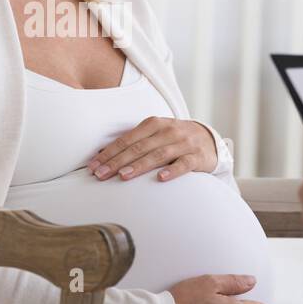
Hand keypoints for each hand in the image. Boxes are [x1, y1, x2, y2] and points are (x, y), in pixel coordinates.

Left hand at [87, 117, 217, 181]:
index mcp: (153, 124)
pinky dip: (172, 170)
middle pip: (139, 147)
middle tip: (101, 174)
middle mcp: (168, 131)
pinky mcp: (197, 157)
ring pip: (158, 155)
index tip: (93, 166)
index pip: (127, 140)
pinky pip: (184, 164)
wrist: (209, 139)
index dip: (109, 153)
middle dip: (117, 161)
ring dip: (140, 165)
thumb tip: (103, 156)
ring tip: (123, 176)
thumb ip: (134, 142)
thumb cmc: (173, 139)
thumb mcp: (155, 134)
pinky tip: (161, 178)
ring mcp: (183, 143)